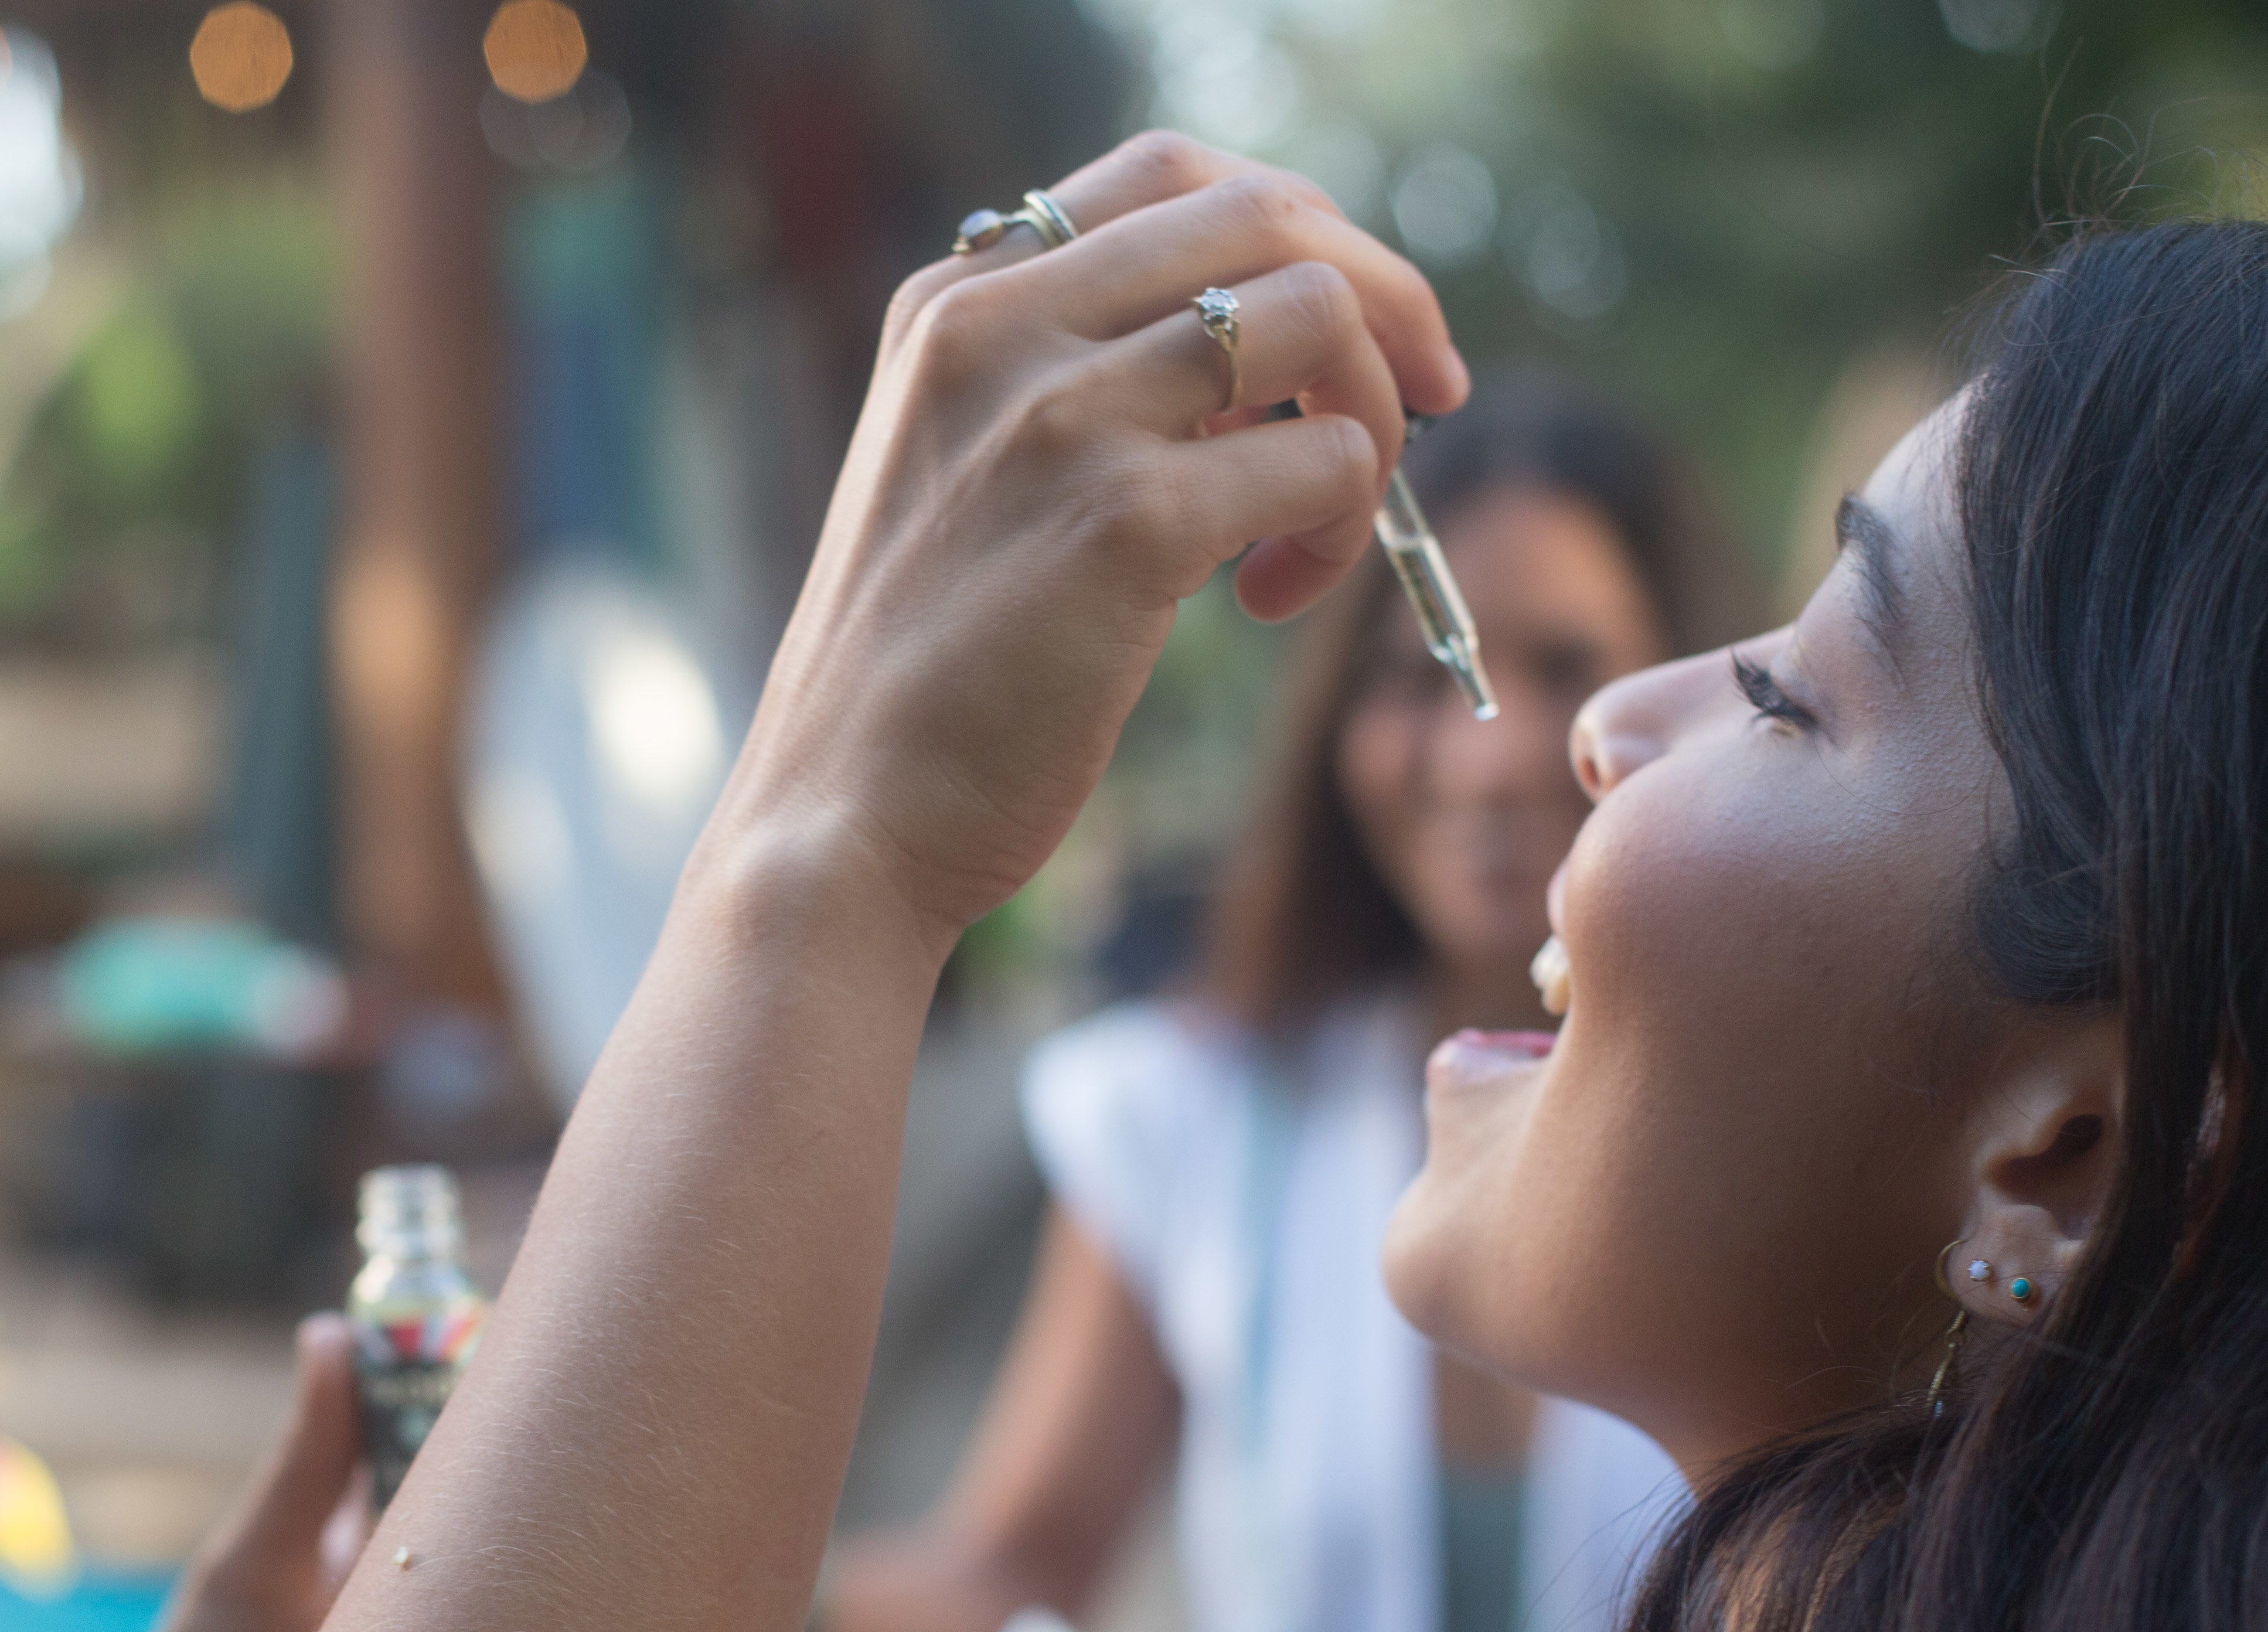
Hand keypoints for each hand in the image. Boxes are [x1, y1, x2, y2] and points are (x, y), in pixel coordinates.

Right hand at [706, 133, 1466, 947]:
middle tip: (1427, 394)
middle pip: (1270, 213)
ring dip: (1371, 419)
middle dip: (1386, 294)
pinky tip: (1269, 599)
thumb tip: (1252, 355)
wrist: (840, 820)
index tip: (1352, 320)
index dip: (1298, 228)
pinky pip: (1325, 462)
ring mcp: (1062, 417)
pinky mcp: (1125, 522)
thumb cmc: (917, 675)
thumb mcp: (958, 472)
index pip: (1172, 175)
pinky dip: (1341, 529)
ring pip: (1320, 318)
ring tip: (1315, 529)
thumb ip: (1064, 383)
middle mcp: (1000, 328)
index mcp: (953, 303)